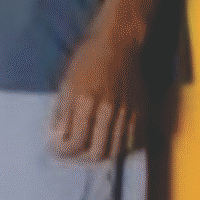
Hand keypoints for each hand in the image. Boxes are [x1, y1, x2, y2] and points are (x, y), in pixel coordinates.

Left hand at [51, 16, 147, 162]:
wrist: (119, 43)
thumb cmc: (88, 59)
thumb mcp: (67, 82)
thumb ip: (63, 112)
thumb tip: (58, 137)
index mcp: (86, 101)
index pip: (76, 142)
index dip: (64, 151)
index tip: (59, 149)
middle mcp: (108, 110)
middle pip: (97, 153)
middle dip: (82, 157)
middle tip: (75, 151)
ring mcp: (127, 112)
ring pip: (115, 150)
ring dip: (100, 154)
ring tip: (90, 148)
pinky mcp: (140, 111)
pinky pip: (132, 141)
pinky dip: (119, 146)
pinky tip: (109, 141)